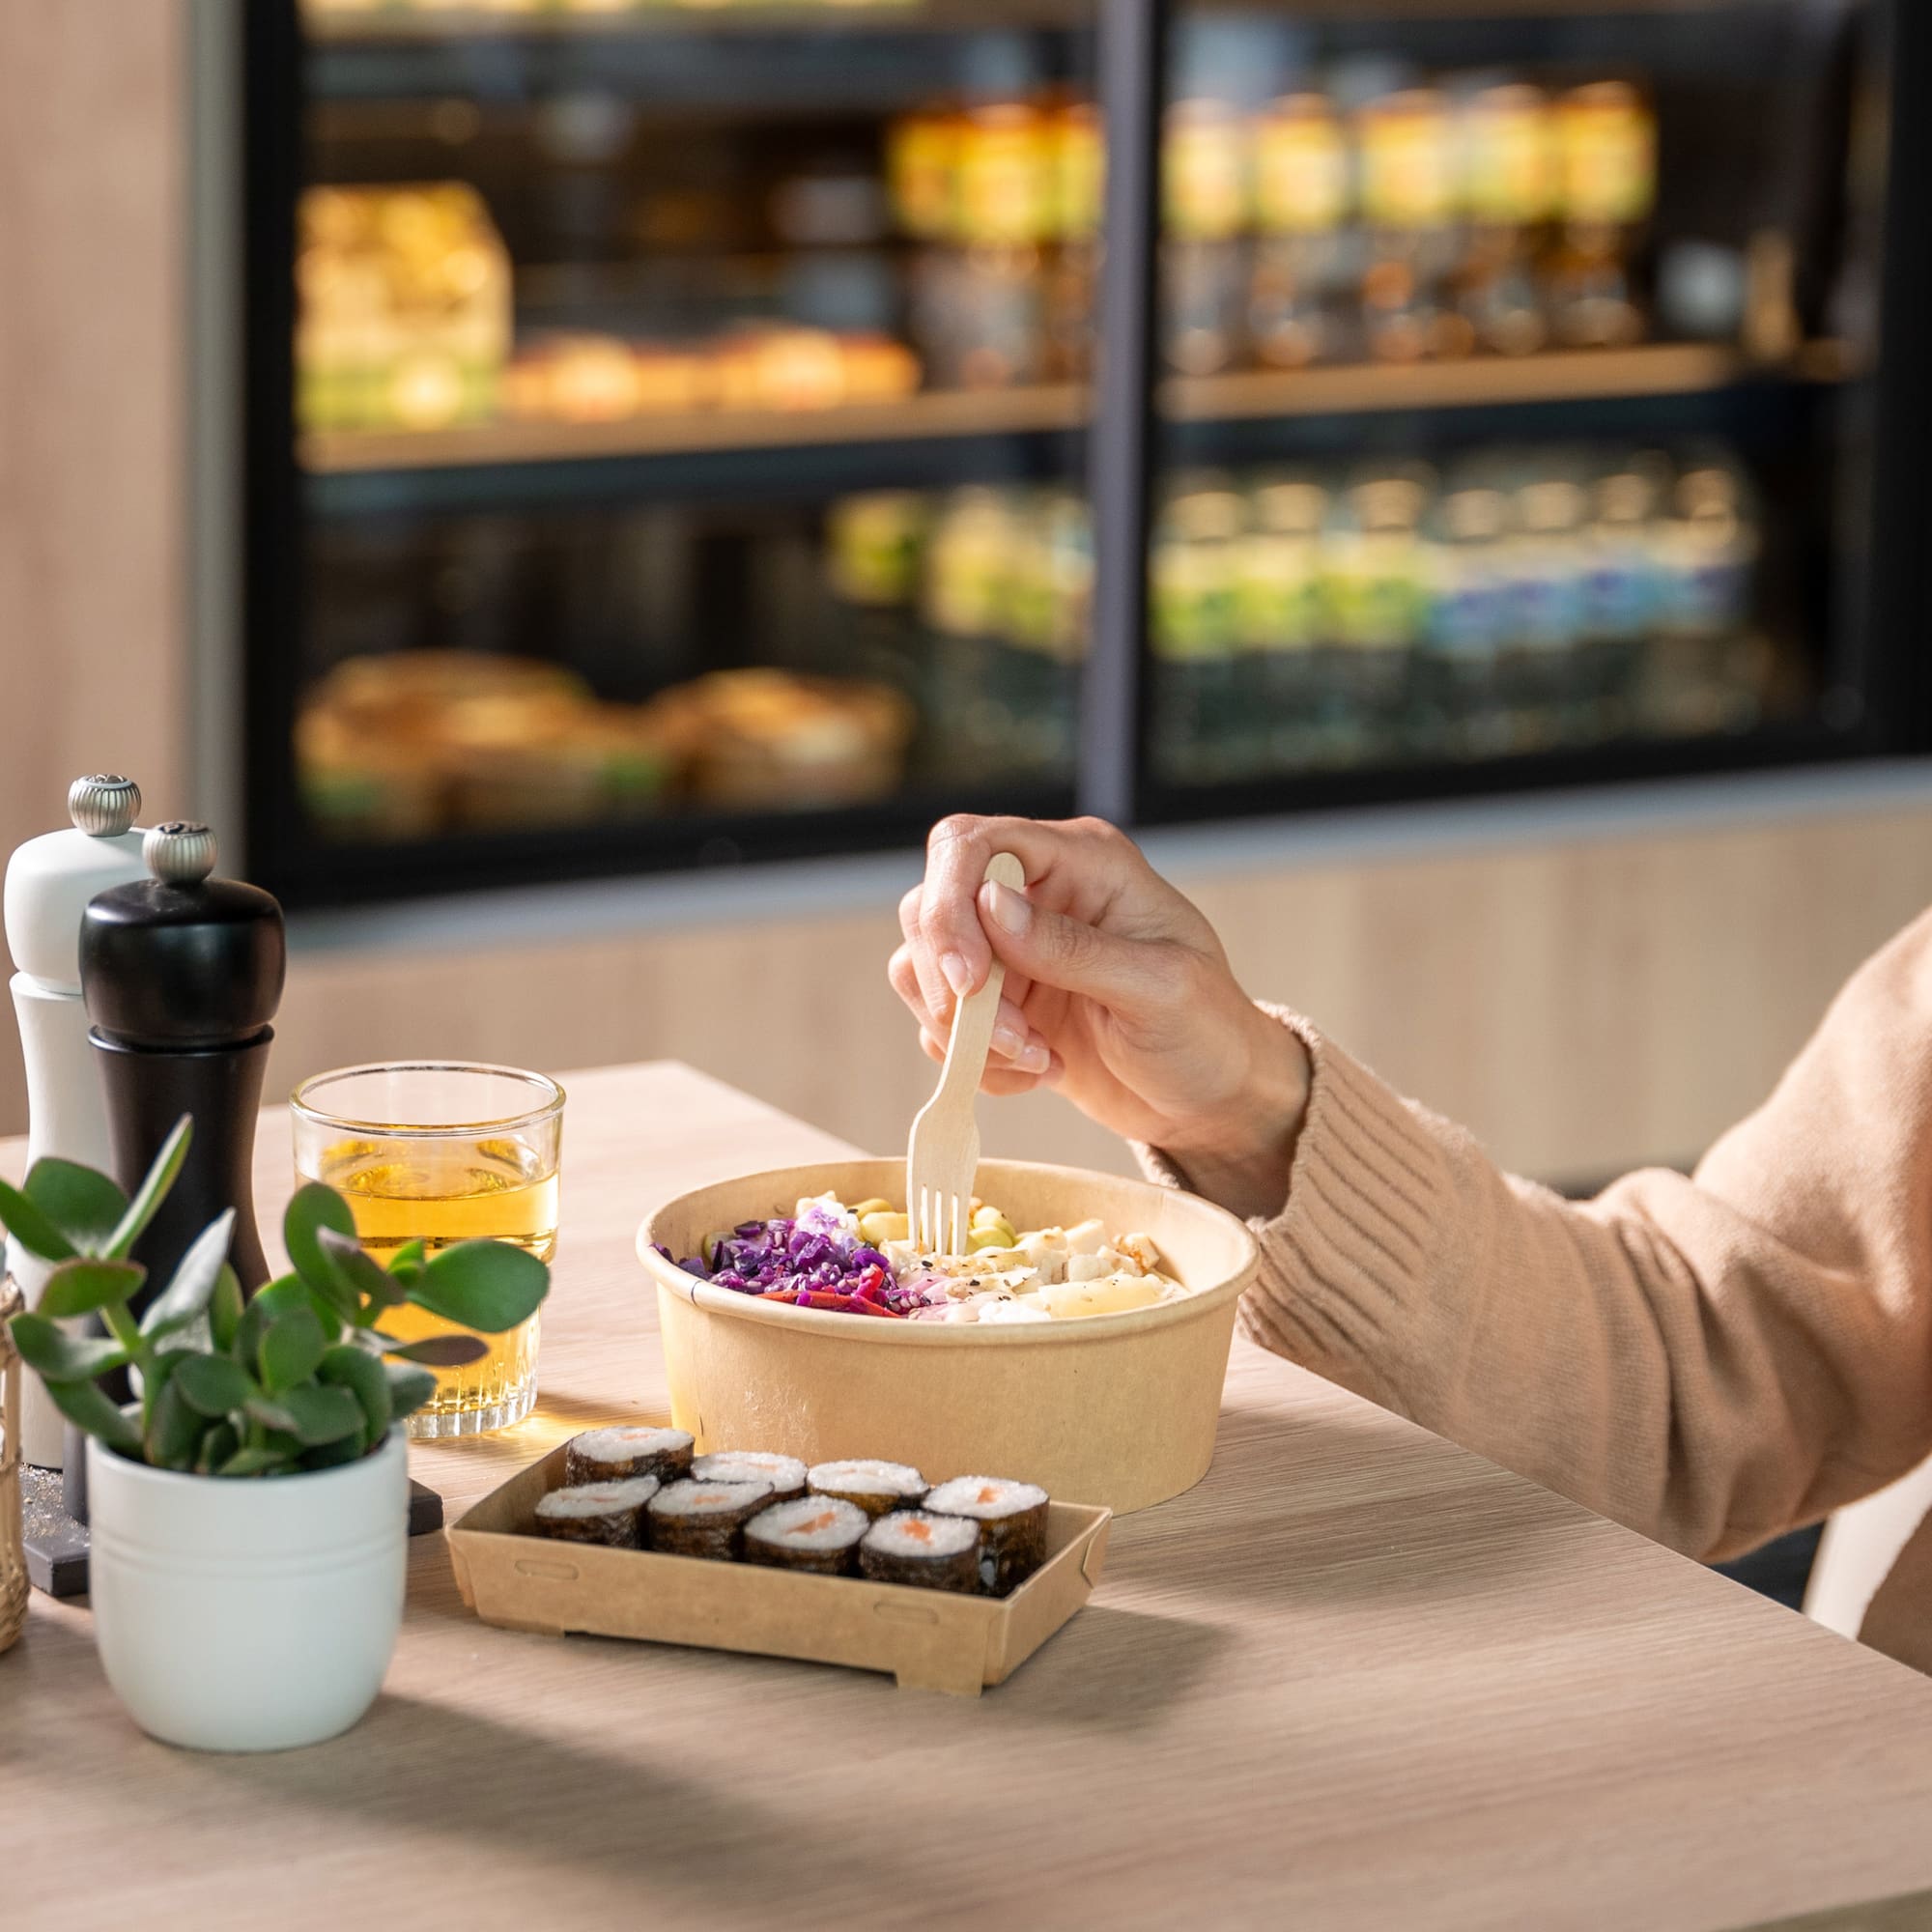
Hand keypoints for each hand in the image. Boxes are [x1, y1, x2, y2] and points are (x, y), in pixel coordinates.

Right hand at [889, 815, 1310, 1216]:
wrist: (1211, 1099)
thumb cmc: (1206, 1031)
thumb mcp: (1158, 988)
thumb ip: (1072, 947)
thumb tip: (990, 906)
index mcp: (1082, 861)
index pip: (972, 845)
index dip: (950, 905)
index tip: (968, 981)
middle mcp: (1035, 893)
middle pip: (930, 905)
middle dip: (955, 985)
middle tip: (1015, 1040)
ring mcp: (1010, 950)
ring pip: (922, 968)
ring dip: (966, 1030)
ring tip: (1038, 1060)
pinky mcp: (998, 1003)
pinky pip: (941, 1023)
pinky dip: (975, 1061)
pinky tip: (1039, 1072)